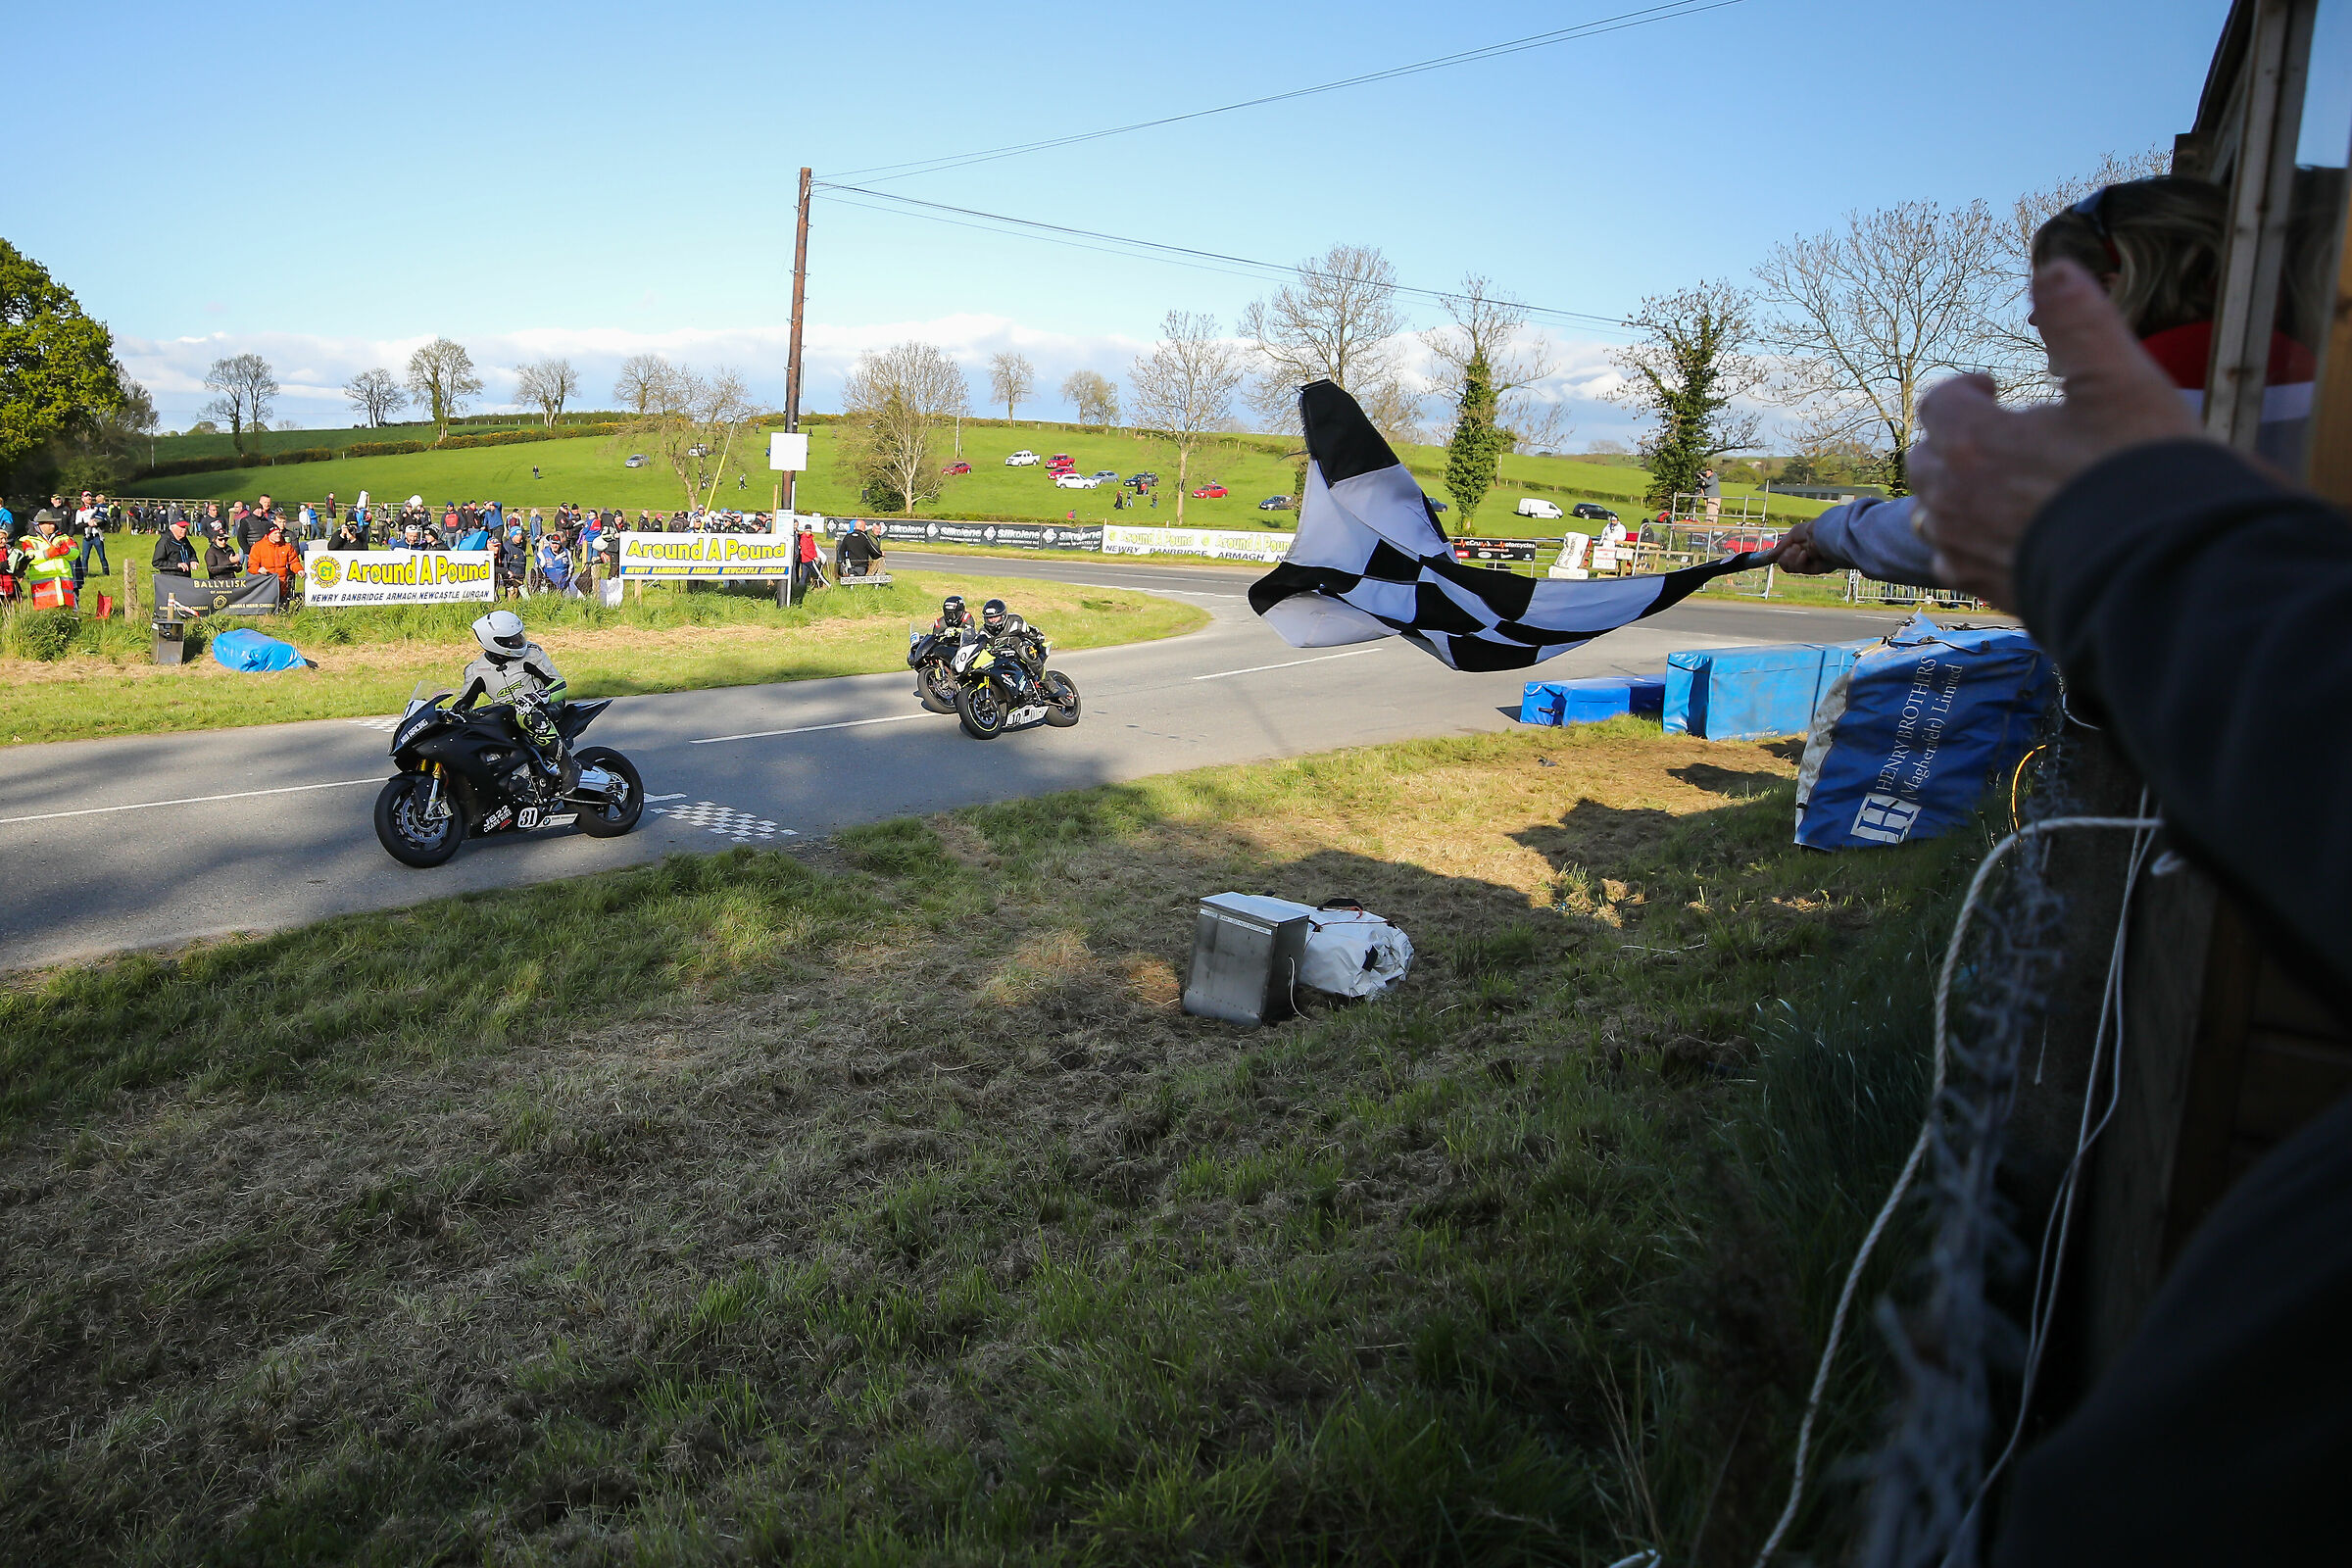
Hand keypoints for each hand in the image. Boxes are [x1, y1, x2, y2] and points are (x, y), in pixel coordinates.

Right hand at [1772, 517, 1835, 574]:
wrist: (1827, 534)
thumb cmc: (1813, 530)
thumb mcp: (1793, 535)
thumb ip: (1781, 546)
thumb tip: (1769, 556)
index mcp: (1801, 546)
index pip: (1785, 555)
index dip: (1779, 554)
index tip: (1771, 555)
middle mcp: (1804, 555)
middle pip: (1784, 563)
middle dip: (1785, 555)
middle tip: (1793, 547)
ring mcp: (1809, 563)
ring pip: (1789, 567)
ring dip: (1790, 558)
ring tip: (1799, 548)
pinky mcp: (1815, 569)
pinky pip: (1799, 569)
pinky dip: (1799, 562)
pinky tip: (1804, 554)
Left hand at [1912, 260, 2198, 609]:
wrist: (2158, 572)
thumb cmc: (2137, 472)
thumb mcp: (2118, 380)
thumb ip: (2079, 322)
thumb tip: (2053, 268)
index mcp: (1972, 444)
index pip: (1940, 404)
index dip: (1965, 391)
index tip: (1995, 389)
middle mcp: (1954, 499)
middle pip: (1931, 459)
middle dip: (1958, 441)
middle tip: (2001, 434)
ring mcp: (1966, 549)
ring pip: (1936, 514)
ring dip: (1959, 493)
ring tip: (2002, 484)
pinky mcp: (1988, 588)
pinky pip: (1957, 561)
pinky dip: (1974, 541)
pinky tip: (2014, 535)